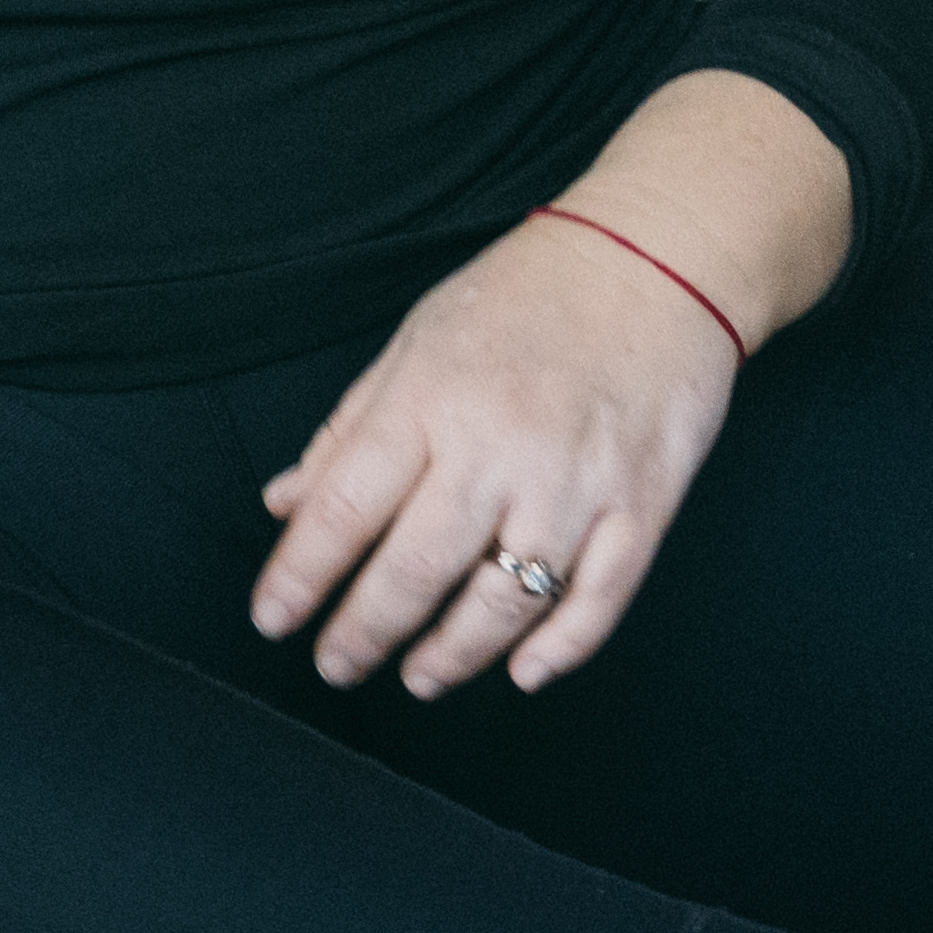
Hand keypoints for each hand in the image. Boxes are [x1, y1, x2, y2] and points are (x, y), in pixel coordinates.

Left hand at [254, 212, 749, 695]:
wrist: (659, 255)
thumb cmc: (525, 295)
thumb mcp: (418, 340)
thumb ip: (351, 429)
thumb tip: (286, 505)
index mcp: (429, 397)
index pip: (343, 508)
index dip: (299, 575)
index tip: (272, 621)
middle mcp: (498, 444)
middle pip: (414, 569)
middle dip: (363, 632)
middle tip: (336, 665)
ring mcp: (575, 479)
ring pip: (503, 602)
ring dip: (451, 656)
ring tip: (418, 676)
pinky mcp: (641, 502)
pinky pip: (598, 599)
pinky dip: (559, 648)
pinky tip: (520, 673)